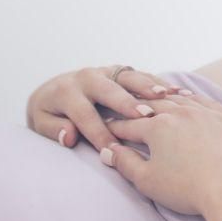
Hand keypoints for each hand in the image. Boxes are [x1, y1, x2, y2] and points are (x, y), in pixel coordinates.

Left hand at [26, 65, 186, 154]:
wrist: (54, 90)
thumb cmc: (51, 113)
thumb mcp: (42, 122)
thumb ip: (52, 129)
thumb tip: (68, 136)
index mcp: (66, 91)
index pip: (84, 114)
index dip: (98, 132)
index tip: (113, 149)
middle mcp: (88, 76)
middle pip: (110, 89)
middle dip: (127, 102)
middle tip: (145, 115)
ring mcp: (107, 71)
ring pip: (130, 77)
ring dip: (148, 87)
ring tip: (167, 97)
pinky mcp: (121, 71)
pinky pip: (143, 76)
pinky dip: (160, 84)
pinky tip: (179, 93)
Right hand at [99, 92, 221, 220]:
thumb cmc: (188, 189)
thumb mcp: (148, 181)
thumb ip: (125, 163)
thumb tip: (108, 151)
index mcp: (157, 126)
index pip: (130, 124)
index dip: (116, 126)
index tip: (108, 127)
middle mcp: (181, 112)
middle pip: (153, 106)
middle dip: (137, 109)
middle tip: (128, 111)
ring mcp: (206, 112)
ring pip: (179, 100)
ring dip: (165, 100)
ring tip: (155, 101)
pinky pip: (206, 102)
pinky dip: (192, 100)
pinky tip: (188, 101)